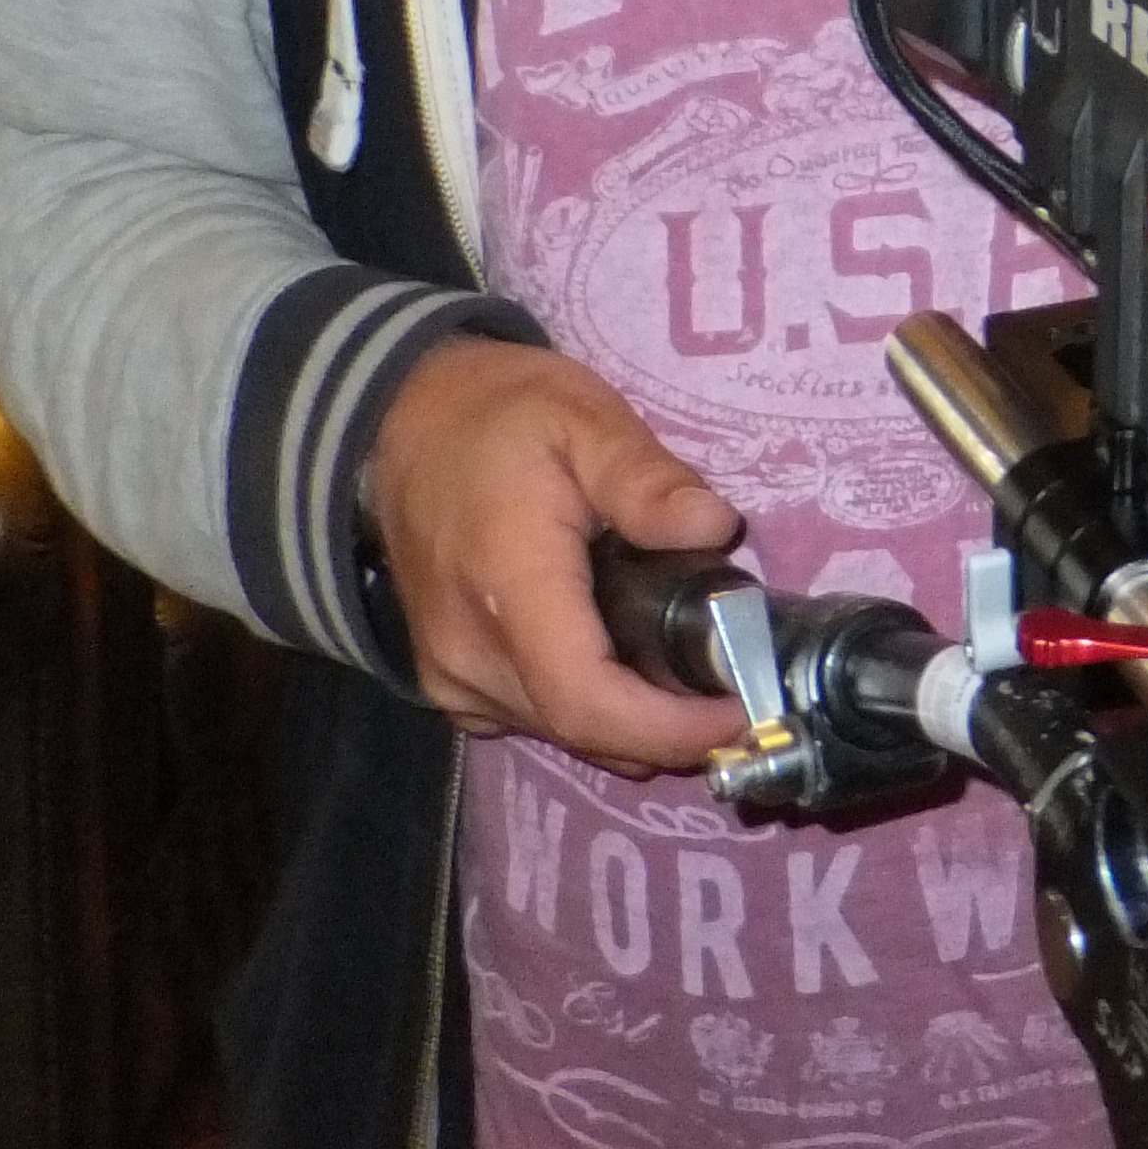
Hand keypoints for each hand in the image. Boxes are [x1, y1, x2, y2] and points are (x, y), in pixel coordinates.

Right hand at [364, 336, 749, 772]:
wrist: (405, 421)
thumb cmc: (500, 414)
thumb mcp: (584, 417)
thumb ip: (646, 478)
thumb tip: (715, 528)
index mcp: (509, 587)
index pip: (589, 702)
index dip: (670, 727)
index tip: (741, 707)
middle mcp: (470, 652)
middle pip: (584, 730)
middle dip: (670, 728)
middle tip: (739, 685)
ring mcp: (450, 675)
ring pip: (560, 734)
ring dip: (633, 724)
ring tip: (695, 674)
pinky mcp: (447, 681)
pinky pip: (531, 720)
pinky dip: (590, 713)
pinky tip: (628, 667)